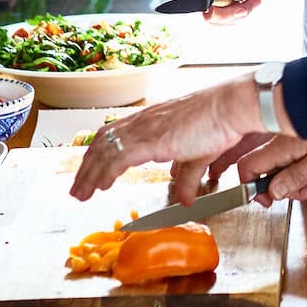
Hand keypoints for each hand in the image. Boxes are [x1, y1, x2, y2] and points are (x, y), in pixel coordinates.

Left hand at [69, 77, 264, 201]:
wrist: (228, 108)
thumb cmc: (218, 123)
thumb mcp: (198, 156)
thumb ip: (187, 178)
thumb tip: (186, 198)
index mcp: (151, 121)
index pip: (114, 136)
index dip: (99, 156)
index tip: (91, 174)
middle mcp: (142, 122)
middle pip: (102, 143)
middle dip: (86, 168)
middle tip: (77, 189)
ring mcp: (144, 129)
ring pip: (104, 151)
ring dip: (89, 174)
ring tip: (81, 193)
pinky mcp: (149, 139)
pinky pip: (117, 158)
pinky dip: (104, 173)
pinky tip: (100, 186)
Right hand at [194, 0, 296, 22]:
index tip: (212, 9)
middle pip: (205, 2)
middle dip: (224, 13)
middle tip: (246, 9)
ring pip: (215, 14)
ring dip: (235, 16)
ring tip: (255, 1)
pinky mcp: (229, 0)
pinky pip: (226, 16)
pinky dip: (239, 17)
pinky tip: (252, 4)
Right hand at [233, 135, 306, 203]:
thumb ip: (296, 177)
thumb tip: (274, 192)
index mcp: (281, 148)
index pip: (248, 168)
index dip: (254, 188)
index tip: (270, 200)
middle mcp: (283, 144)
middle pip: (276, 176)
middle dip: (300, 186)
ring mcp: (295, 143)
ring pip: (297, 172)